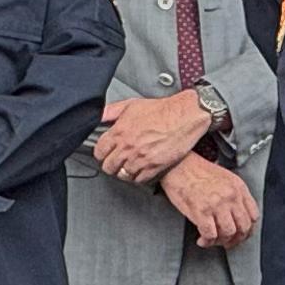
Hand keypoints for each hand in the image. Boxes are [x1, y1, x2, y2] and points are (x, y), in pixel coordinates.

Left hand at [90, 88, 216, 184]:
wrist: (186, 115)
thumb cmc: (162, 109)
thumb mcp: (132, 104)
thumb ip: (111, 111)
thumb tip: (99, 117)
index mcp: (119, 132)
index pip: (99, 152)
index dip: (101, 153)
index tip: (106, 154)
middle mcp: (127, 147)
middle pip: (109, 166)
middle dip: (111, 164)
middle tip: (116, 162)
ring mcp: (140, 158)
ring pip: (123, 175)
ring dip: (124, 172)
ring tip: (128, 167)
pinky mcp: (154, 166)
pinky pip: (139, 179)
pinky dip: (138, 177)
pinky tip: (141, 170)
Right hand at [162, 152, 256, 249]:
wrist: (178, 165)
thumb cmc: (197, 171)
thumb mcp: (225, 178)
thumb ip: (234, 194)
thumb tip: (236, 215)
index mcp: (238, 188)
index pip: (253, 215)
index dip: (248, 229)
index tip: (241, 234)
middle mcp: (231, 196)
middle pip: (243, 227)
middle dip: (236, 239)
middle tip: (227, 243)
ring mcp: (217, 204)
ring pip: (228, 233)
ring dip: (221, 242)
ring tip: (213, 241)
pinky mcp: (201, 211)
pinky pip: (210, 235)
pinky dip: (207, 241)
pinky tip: (202, 240)